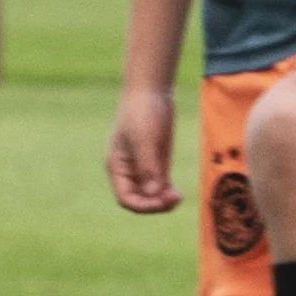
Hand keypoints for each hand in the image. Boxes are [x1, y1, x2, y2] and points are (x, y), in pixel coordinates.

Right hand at [106, 86, 179, 212]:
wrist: (150, 90)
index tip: (161, 200)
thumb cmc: (141, 111)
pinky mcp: (157, 161)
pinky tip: (178, 193)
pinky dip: (168, 193)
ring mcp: (143, 167)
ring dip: (163, 200)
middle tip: (174, 199)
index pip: (126, 198)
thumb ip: (148, 167)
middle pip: (139, 200)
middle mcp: (129, 171)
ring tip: (178, 197)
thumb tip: (154, 193)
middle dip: (155, 204)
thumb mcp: (145, 139)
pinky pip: (161, 186)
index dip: (143, 205)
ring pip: (152, 195)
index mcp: (117, 167)